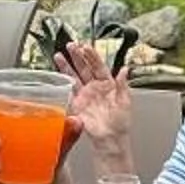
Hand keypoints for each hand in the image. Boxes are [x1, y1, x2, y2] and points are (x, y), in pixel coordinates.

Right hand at [60, 42, 131, 163]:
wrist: (110, 138)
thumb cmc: (120, 122)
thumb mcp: (125, 101)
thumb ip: (123, 84)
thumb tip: (125, 69)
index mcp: (108, 84)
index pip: (98, 66)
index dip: (92, 56)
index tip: (86, 47)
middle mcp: (95, 88)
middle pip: (84, 68)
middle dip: (77, 56)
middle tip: (71, 45)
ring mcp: (85, 95)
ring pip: (74, 77)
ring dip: (67, 66)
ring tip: (60, 55)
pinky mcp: (77, 105)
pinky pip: (69, 91)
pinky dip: (64, 83)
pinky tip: (59, 74)